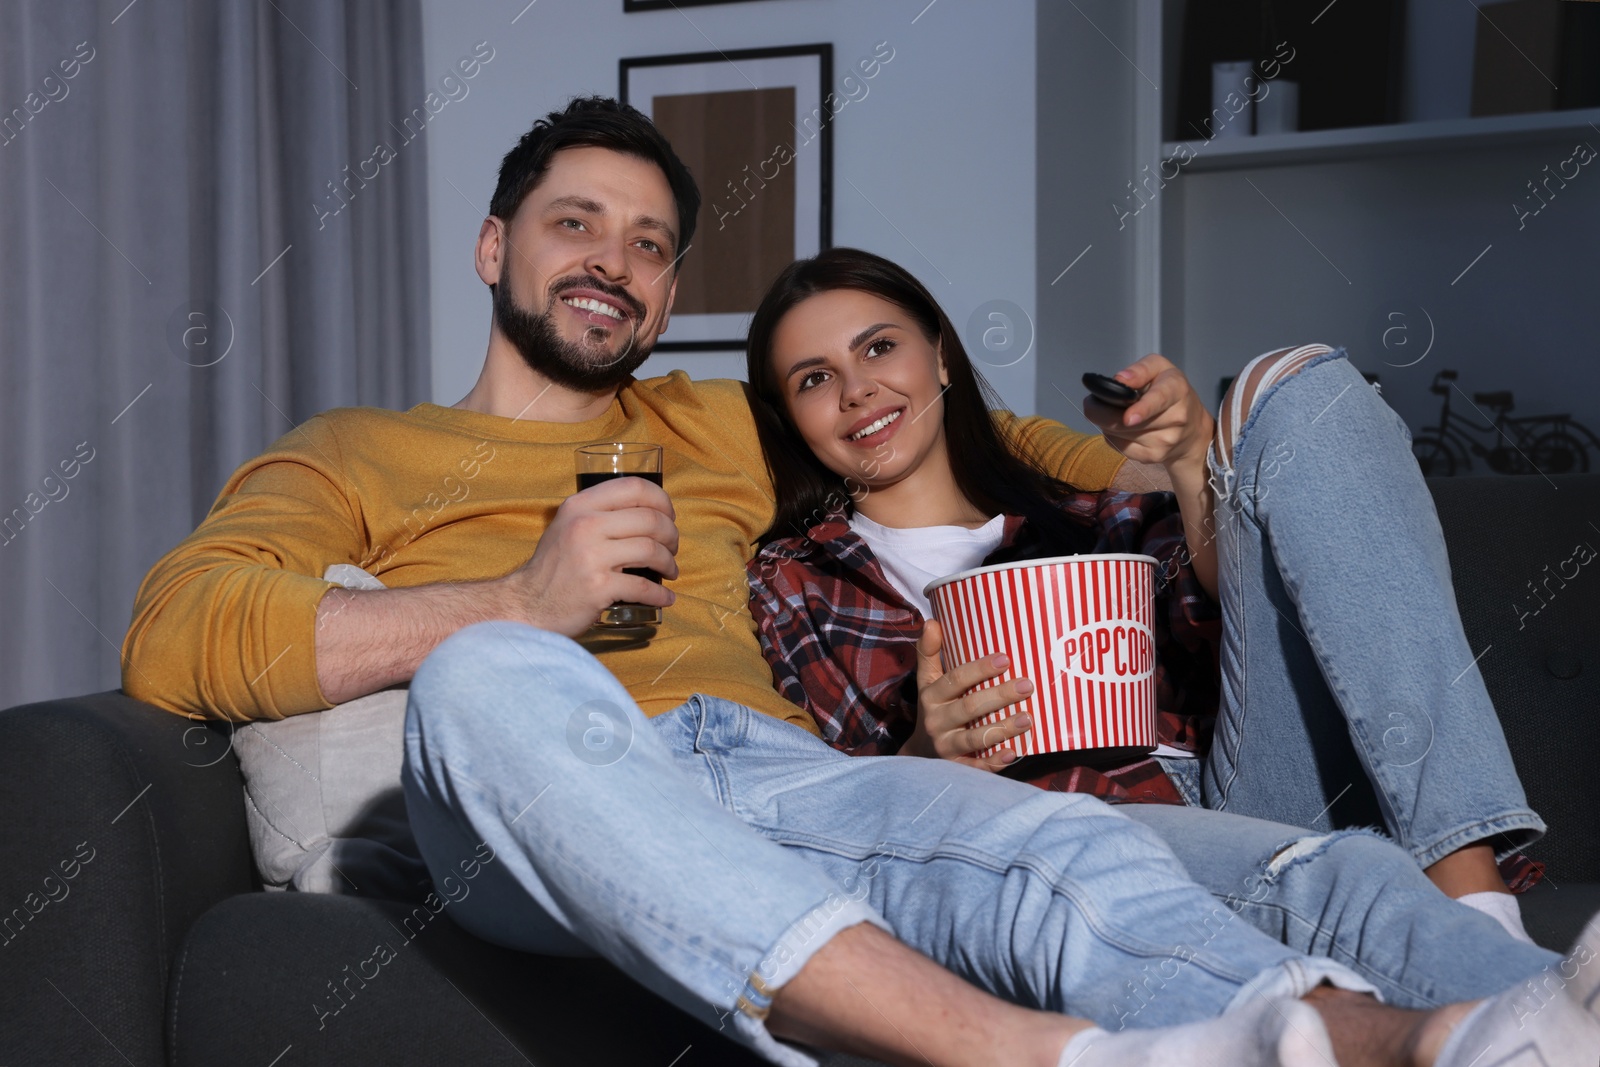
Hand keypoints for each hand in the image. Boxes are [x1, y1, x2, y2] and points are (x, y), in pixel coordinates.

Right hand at [498, 475, 678, 635]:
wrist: (527, 604)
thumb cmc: (554, 567)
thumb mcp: (567, 526)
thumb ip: (598, 513)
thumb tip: (645, 511)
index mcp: (580, 506)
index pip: (633, 487)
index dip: (661, 500)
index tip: (668, 516)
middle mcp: (584, 525)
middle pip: (650, 519)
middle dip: (671, 535)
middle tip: (673, 548)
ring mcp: (591, 556)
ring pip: (651, 550)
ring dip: (669, 563)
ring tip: (671, 571)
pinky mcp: (598, 587)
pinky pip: (643, 587)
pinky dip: (661, 594)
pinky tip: (666, 597)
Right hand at [902, 620, 1033, 770]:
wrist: (919, 754)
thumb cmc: (934, 709)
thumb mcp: (927, 682)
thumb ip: (929, 653)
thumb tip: (931, 621)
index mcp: (932, 696)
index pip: (955, 680)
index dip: (979, 670)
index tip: (1005, 658)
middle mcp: (936, 721)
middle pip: (969, 708)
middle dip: (999, 697)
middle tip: (1028, 686)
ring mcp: (946, 746)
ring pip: (975, 739)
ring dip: (1002, 729)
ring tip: (1029, 719)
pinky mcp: (956, 767)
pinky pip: (976, 766)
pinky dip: (994, 762)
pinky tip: (1014, 753)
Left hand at [1083, 354, 1214, 478]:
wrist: (1192, 430)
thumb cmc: (1170, 391)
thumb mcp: (1160, 369)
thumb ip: (1140, 370)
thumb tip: (1120, 379)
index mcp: (1177, 390)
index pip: (1159, 400)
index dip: (1143, 409)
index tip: (1128, 418)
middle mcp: (1175, 418)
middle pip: (1129, 423)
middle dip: (1102, 413)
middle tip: (1091, 402)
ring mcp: (1165, 442)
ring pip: (1120, 435)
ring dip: (1106, 423)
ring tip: (1110, 412)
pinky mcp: (1153, 457)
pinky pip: (1120, 447)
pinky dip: (1112, 437)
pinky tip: (1118, 428)